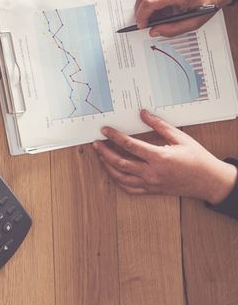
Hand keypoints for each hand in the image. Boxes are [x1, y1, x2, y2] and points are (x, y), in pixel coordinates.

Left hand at [94, 110, 237, 204]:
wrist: (209, 181)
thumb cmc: (197, 158)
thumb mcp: (181, 138)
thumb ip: (160, 125)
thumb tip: (143, 113)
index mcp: (160, 158)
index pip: (130, 146)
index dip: (114, 137)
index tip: (105, 130)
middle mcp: (153, 172)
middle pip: (120, 163)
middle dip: (104, 152)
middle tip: (96, 143)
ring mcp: (151, 184)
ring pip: (121, 178)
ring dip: (107, 166)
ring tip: (101, 156)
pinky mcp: (152, 191)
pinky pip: (129, 189)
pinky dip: (118, 181)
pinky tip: (113, 172)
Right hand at [133, 0, 231, 36]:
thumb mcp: (196, 20)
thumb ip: (174, 29)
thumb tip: (155, 31)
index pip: (150, 2)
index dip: (142, 15)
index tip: (142, 24)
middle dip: (139, 10)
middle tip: (144, 20)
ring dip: (142, 2)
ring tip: (151, 12)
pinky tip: (155, 2)